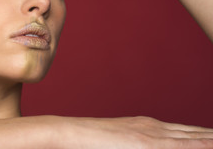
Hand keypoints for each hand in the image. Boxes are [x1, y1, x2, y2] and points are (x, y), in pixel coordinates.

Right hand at [55, 116, 212, 147]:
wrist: (74, 133)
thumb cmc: (93, 141)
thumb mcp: (122, 141)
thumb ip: (137, 144)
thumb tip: (145, 145)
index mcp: (149, 126)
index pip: (185, 132)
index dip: (203, 134)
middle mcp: (154, 127)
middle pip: (192, 133)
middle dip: (210, 135)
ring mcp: (151, 134)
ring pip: (191, 137)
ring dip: (208, 137)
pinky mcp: (146, 143)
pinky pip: (179, 146)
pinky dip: (198, 144)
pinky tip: (211, 142)